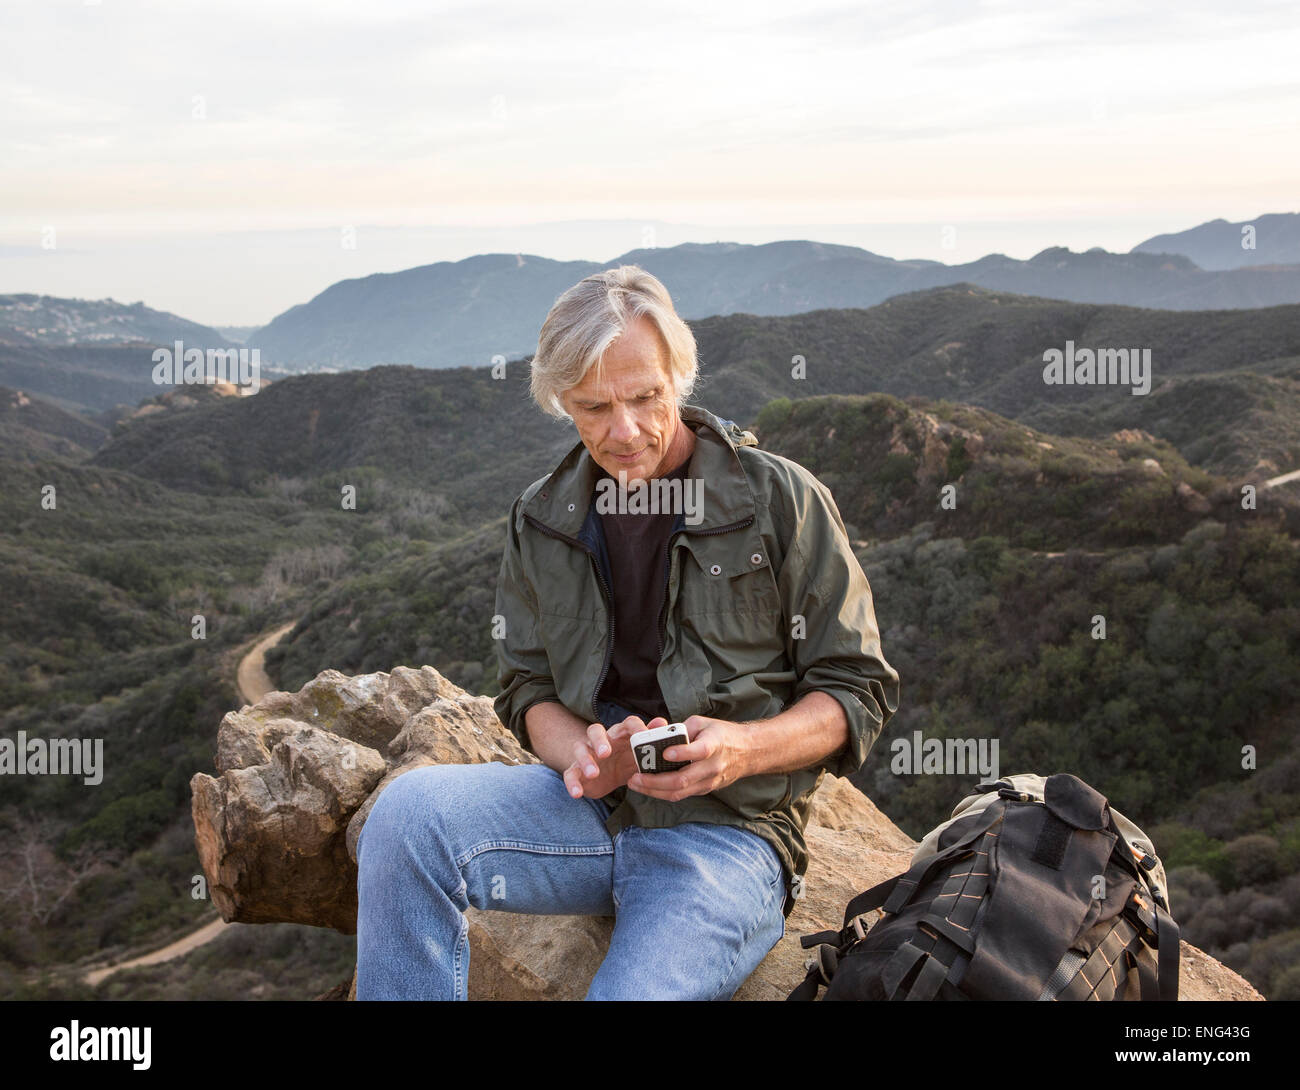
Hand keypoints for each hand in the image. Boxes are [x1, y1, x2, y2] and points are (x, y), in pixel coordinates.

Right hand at [563, 716, 661, 799]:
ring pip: (580, 749)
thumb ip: (650, 739)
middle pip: (595, 730)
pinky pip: (570, 774)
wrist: (608, 778)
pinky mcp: (576, 771)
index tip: (643, 735)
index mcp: (620, 735)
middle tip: (605, 753)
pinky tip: (577, 793)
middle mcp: (601, 740)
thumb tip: (662, 722)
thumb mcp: (639, 754)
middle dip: (600, 740)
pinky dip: (572, 783)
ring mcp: (587, 754)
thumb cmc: (626, 761)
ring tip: (593, 773)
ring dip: (585, 760)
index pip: (626, 723)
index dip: (635, 727)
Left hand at [627, 715, 752, 801]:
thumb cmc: (721, 734)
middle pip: (682, 780)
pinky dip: (662, 792)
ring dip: (654, 790)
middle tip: (634, 777)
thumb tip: (658, 736)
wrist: (748, 752)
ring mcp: (709, 781)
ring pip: (679, 792)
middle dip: (655, 781)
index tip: (665, 753)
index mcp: (714, 744)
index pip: (700, 751)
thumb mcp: (703, 723)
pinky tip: (648, 786)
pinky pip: (681, 795)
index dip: (682, 753)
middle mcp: (712, 766)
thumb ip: (682, 729)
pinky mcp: (705, 789)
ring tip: (635, 784)